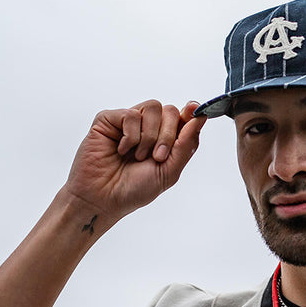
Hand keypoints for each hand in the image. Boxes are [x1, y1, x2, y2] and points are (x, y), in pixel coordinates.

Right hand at [62, 100, 205, 224]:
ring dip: (150, 136)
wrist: (104, 199)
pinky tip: (121, 150)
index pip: (183, 118)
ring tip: (137, 156)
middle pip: (170, 111)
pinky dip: (130, 137)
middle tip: (157, 157)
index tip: (196, 112)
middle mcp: (148, 128)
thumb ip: (186, 144)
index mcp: (164, 140)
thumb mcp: (169, 171)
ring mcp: (128, 122)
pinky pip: (131, 114)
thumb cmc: (134, 189)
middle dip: (168, 135)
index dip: (191, 114)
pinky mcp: (109, 119)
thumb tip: (200, 117)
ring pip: (153, 107)